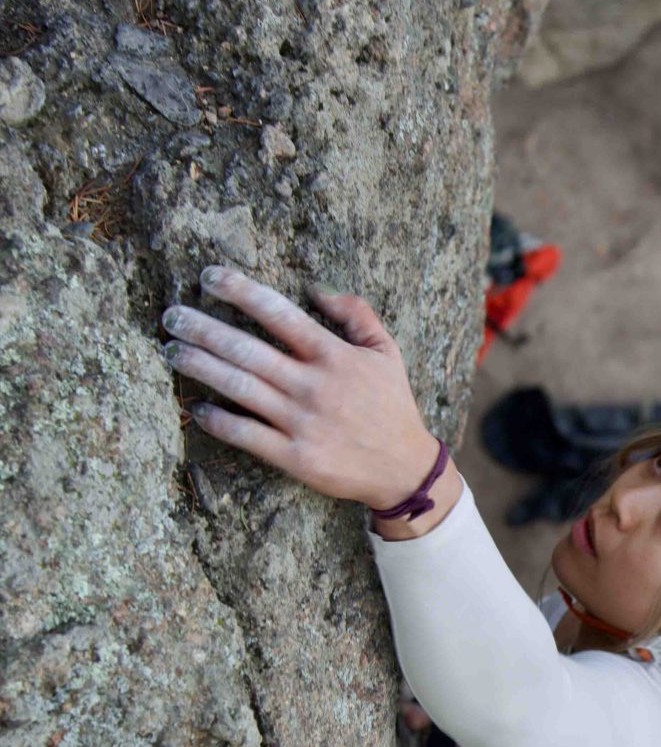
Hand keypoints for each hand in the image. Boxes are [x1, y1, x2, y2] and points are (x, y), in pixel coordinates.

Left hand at [161, 268, 447, 512]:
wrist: (403, 468)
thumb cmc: (392, 405)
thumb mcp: (387, 352)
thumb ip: (357, 314)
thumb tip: (316, 288)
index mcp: (334, 356)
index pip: (279, 314)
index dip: (241, 291)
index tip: (209, 278)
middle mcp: (314, 386)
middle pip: (247, 349)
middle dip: (204, 329)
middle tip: (171, 315)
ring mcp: (302, 423)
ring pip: (240, 388)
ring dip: (200, 367)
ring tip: (170, 351)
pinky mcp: (295, 458)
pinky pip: (246, 435)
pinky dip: (218, 420)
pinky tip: (197, 408)